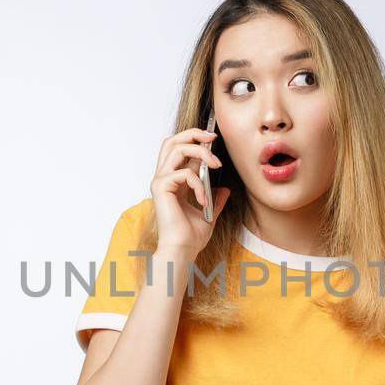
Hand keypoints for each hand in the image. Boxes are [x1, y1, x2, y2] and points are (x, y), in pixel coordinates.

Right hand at [150, 125, 229, 255]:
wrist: (182, 250)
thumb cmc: (191, 237)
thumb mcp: (208, 213)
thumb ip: (214, 199)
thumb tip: (224, 190)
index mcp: (172, 182)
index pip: (179, 149)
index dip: (195, 140)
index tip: (214, 141)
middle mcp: (164, 178)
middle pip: (172, 141)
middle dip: (194, 133)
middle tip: (213, 137)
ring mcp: (160, 181)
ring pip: (177, 149)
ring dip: (201, 153)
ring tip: (216, 165)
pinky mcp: (161, 187)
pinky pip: (184, 173)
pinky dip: (199, 184)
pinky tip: (204, 200)